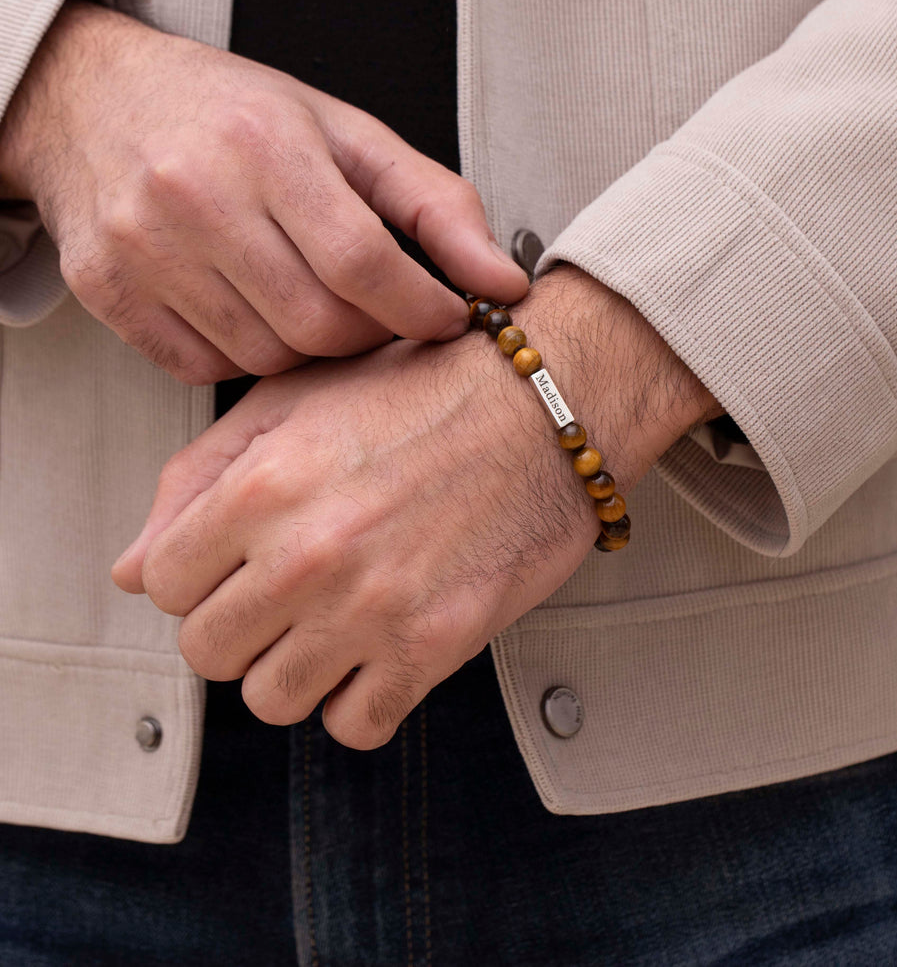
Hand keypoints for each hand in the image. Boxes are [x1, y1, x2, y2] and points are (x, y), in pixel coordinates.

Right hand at [0, 0, 527, 381]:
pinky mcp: (109, 293)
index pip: (362, 263)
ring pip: (267, 358)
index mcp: (265, 146)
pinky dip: (246, 355)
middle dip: (369, 333)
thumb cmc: (236, 116)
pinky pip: (206, 370)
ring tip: (310, 297)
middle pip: (319, 325)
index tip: (447, 318)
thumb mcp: (347, 136)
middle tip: (377, 308)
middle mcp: (194, 196)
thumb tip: (503, 283)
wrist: (99, 100)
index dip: (421, 309)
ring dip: (309, 348)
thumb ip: (435, 207)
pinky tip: (252, 309)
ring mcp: (142, 250)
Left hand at [111, 267, 721, 745]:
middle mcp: (308, 554)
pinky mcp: (435, 645)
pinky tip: (380, 650)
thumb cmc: (423, 389)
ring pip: (272, 700)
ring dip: (296, 668)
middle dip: (239, 626)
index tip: (237, 563)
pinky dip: (359, 700)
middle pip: (209, 652)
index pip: (161, 584)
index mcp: (262, 485)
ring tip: (334, 623)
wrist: (547, 404)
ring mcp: (372, 607)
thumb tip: (132, 571)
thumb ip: (197, 478)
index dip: (195, 575)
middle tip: (287, 594)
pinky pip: (356, 724)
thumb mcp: (296, 400)